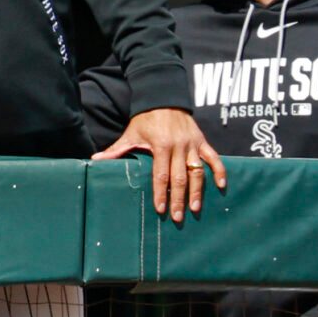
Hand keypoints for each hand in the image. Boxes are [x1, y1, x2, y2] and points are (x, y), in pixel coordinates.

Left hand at [93, 107, 224, 223]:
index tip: (160, 209)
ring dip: (197, 191)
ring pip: (197, 171)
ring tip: (195, 208)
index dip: (160, 193)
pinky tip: (222, 186)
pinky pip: (214, 157)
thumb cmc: (145, 119)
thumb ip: (116, 149)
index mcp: (161, 145)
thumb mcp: (130, 133)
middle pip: (180, 177)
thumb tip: (95, 160)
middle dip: (178, 199)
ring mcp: (192, 144)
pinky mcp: (202, 141)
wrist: (164, 98)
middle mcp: (179, 146)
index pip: (161, 174)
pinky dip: (220, 171)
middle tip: (177, 217)